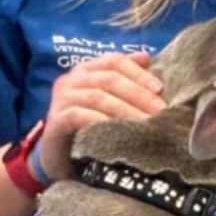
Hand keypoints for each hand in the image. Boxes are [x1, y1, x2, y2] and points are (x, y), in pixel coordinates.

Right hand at [39, 51, 164, 179]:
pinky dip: (103, 121)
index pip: (114, 60)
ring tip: (146, 123)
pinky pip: (81, 116)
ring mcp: (61, 99)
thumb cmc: (86, 127)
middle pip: (109, 78)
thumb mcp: (106, 102)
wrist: (55, 157)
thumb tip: (146, 57)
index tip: (160, 88)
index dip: (138, 72)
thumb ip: (124, 80)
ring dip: (126, 109)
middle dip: (138, 93)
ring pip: (98, 97)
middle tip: (160, 110)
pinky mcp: (56, 119)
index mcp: (85, 70)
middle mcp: (71, 79)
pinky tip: (121, 131)